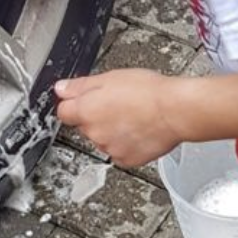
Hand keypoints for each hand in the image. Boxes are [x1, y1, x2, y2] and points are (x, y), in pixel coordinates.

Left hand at [54, 69, 181, 167]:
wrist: (176, 111)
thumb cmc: (148, 91)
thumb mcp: (110, 77)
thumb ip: (81, 85)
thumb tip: (61, 89)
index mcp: (86, 111)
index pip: (64, 111)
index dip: (75, 103)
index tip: (86, 99)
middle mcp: (94, 134)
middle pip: (85, 125)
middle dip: (96, 116)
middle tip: (118, 103)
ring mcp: (110, 149)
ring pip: (103, 138)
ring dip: (112, 130)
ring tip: (133, 116)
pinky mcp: (127, 160)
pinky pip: (119, 151)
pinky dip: (126, 143)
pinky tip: (139, 129)